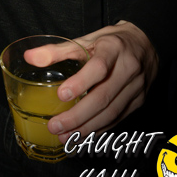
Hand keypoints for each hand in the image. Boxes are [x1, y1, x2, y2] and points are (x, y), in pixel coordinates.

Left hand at [24, 21, 158, 141]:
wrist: (146, 44)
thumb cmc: (111, 42)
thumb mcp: (86, 39)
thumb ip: (57, 50)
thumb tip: (30, 57)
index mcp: (113, 49)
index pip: (99, 68)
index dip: (81, 83)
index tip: (62, 95)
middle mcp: (128, 69)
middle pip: (104, 97)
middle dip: (78, 116)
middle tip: (55, 126)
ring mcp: (136, 88)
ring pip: (111, 113)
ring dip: (87, 128)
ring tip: (65, 137)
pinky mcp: (139, 101)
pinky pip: (118, 119)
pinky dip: (99, 130)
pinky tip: (82, 136)